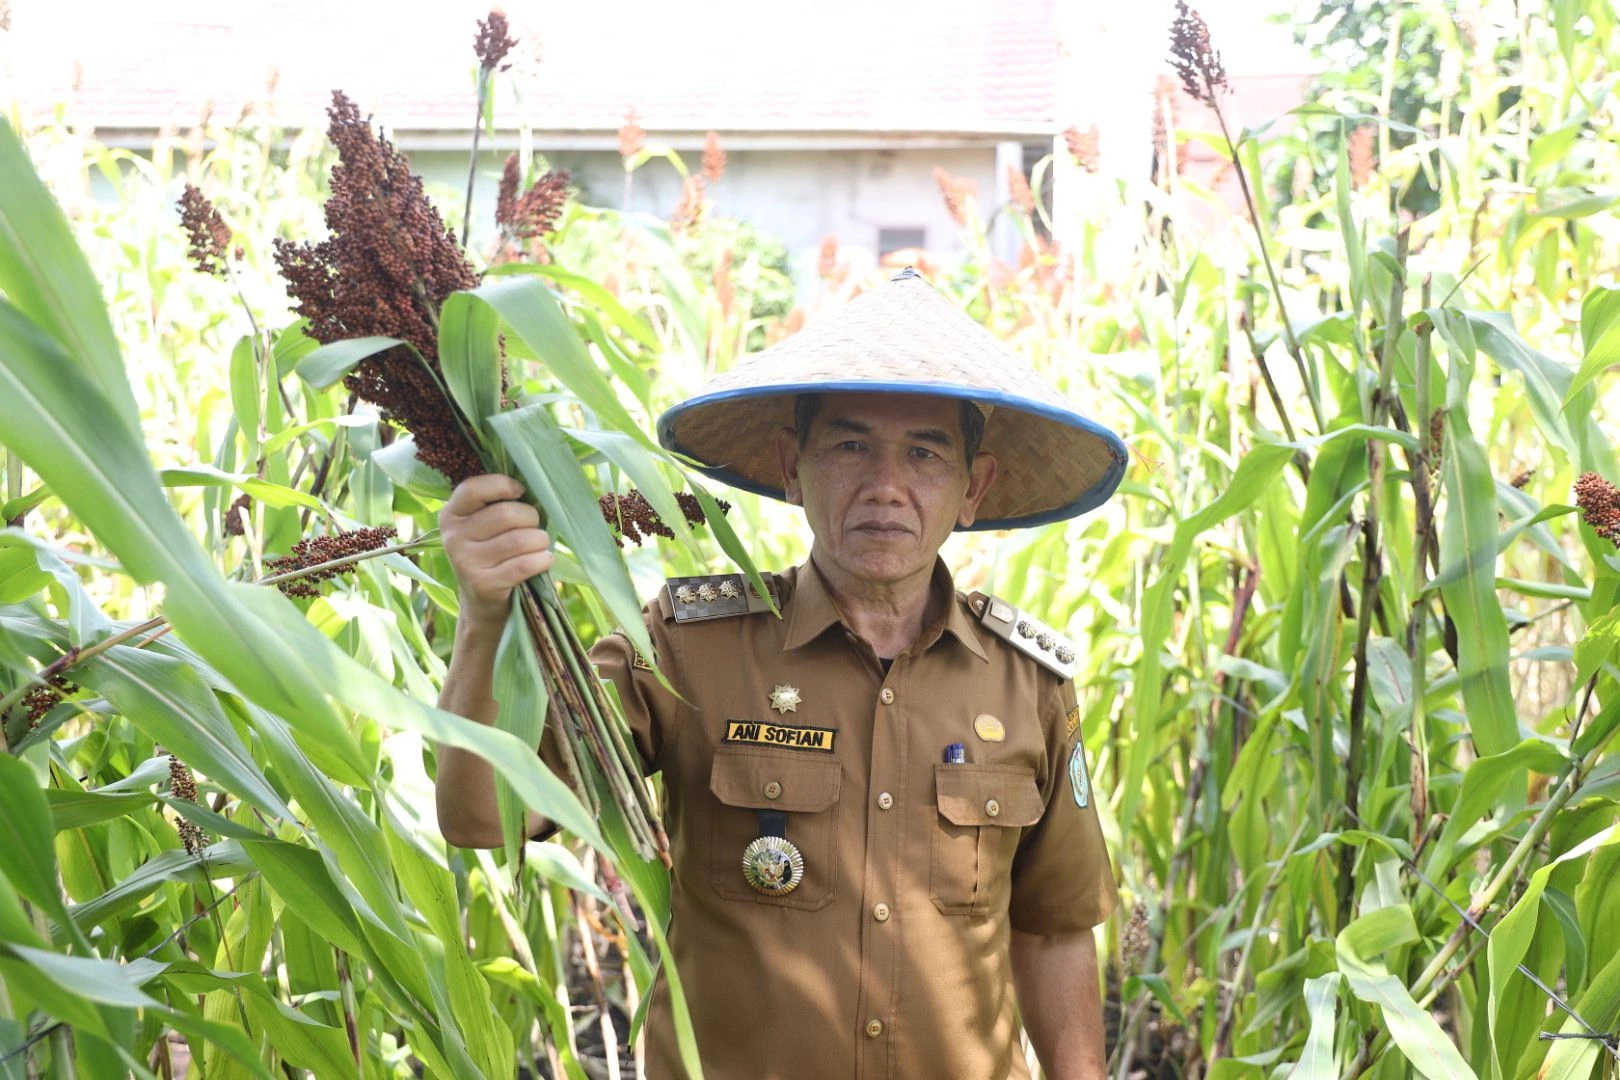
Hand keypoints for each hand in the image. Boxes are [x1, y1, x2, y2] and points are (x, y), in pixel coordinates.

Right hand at [439, 474, 552, 630]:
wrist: (482, 604)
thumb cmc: (491, 554)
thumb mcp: (483, 527)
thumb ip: (497, 504)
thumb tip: (535, 486)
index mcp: (451, 515)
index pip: (473, 488)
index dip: (502, 485)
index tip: (521, 492)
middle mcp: (453, 537)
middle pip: (505, 514)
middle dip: (531, 518)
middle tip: (535, 528)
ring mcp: (465, 562)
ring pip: (519, 539)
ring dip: (540, 541)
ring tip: (541, 545)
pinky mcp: (483, 585)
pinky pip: (524, 565)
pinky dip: (542, 560)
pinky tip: (544, 560)